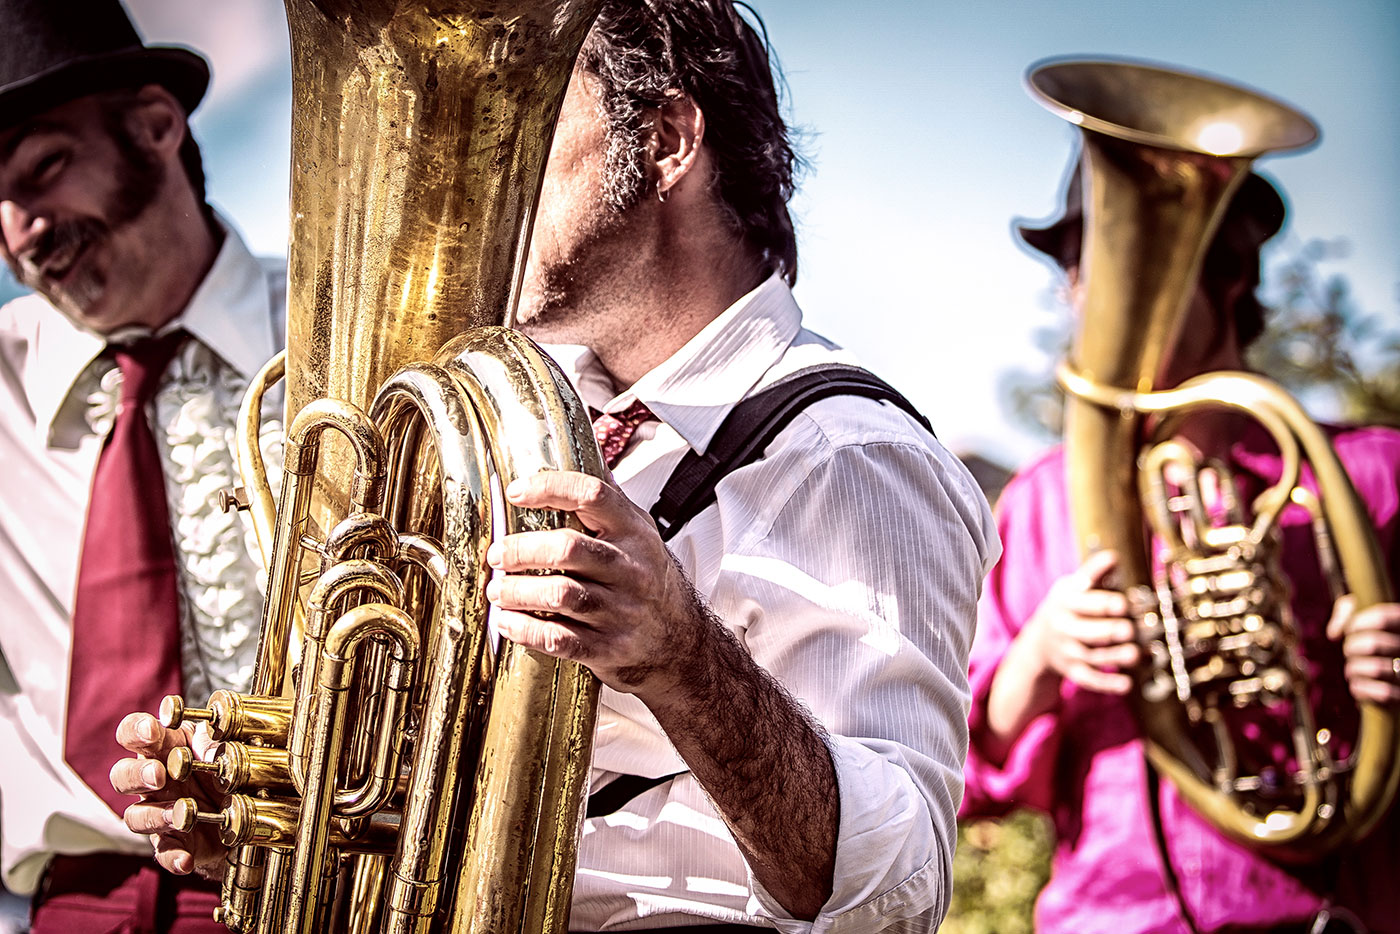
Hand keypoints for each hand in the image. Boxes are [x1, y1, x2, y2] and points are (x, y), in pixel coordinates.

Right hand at [110, 712, 226, 878]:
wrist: (245, 807)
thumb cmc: (223, 765)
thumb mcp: (223, 744)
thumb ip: (214, 742)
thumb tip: (209, 746)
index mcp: (164, 746)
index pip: (134, 733)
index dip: (135, 731)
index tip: (151, 731)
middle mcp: (153, 780)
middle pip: (122, 776)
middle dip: (137, 775)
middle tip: (158, 775)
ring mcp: (159, 813)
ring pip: (136, 817)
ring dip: (157, 816)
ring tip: (183, 814)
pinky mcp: (173, 843)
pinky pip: (164, 853)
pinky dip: (173, 857)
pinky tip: (186, 860)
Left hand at [485, 470, 709, 702]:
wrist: (681, 641)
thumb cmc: (651, 579)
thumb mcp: (639, 531)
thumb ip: (608, 497)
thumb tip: (581, 447)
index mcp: (634, 532)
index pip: (592, 495)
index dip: (550, 488)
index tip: (516, 491)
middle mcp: (630, 569)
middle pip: (567, 549)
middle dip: (522, 550)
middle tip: (498, 554)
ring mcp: (621, 610)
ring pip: (560, 595)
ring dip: (517, 592)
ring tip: (497, 589)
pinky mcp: (609, 647)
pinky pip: (560, 639)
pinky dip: (526, 630)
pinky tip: (508, 622)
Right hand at [1026, 549, 1141, 694]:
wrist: (1039, 642)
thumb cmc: (1068, 607)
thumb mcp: (1073, 586)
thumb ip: (1094, 573)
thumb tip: (1115, 556)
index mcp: (1065, 601)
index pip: (1085, 602)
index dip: (1106, 603)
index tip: (1125, 603)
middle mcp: (1064, 626)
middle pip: (1089, 631)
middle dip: (1111, 631)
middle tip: (1131, 630)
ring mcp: (1067, 651)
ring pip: (1093, 656)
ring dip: (1116, 656)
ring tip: (1136, 654)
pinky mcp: (1072, 671)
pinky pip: (1089, 680)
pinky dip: (1107, 684)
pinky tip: (1126, 683)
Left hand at [1327, 596, 1399, 705]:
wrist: (1389, 663)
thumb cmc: (1372, 633)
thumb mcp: (1361, 613)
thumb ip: (1346, 613)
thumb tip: (1334, 634)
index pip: (1383, 617)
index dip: (1358, 622)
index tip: (1350, 628)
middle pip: (1374, 644)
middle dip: (1352, 647)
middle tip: (1349, 649)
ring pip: (1377, 669)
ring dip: (1354, 668)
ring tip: (1352, 668)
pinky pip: (1383, 694)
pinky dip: (1361, 689)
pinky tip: (1356, 684)